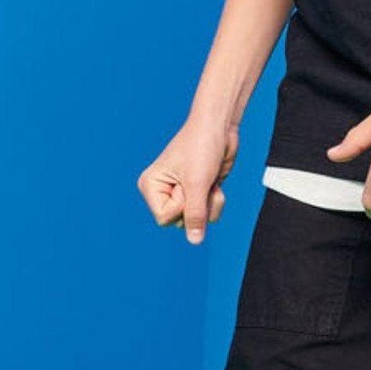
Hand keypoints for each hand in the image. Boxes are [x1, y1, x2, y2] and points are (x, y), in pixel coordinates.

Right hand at [138, 114, 238, 243]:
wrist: (219, 128)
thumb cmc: (202, 147)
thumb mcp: (197, 184)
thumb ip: (195, 215)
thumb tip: (194, 241)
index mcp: (151, 186)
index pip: (164, 218)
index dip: (182, 204)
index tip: (187, 182)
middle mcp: (162, 192)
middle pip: (180, 222)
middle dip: (198, 205)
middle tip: (199, 180)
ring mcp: (181, 193)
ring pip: (196, 221)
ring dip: (209, 203)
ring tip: (208, 180)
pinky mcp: (197, 193)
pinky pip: (207, 214)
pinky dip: (215, 201)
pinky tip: (214, 182)